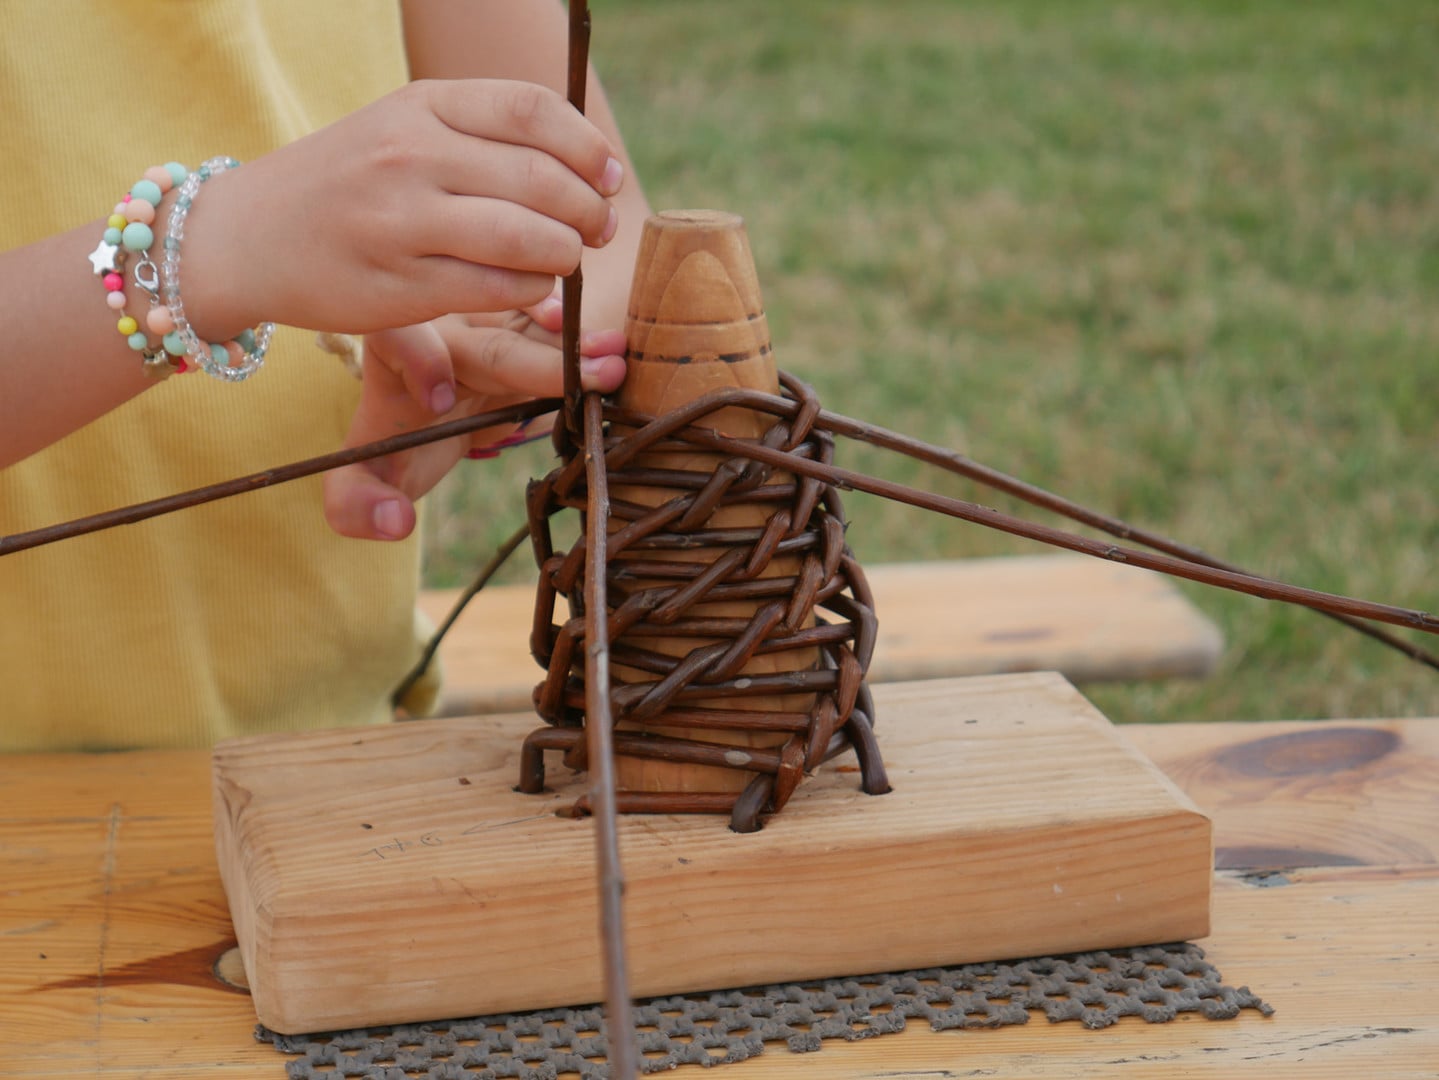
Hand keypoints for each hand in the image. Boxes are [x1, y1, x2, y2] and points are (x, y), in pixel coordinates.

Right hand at [178, 79, 623, 339]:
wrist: (245, 237)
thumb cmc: (346, 183)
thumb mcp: (401, 128)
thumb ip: (479, 133)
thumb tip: (582, 163)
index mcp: (420, 106)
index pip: (532, 110)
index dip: (587, 147)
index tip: (607, 176)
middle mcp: (410, 156)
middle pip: (540, 178)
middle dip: (588, 210)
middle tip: (597, 230)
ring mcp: (400, 221)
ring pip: (525, 236)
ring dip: (565, 253)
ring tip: (565, 258)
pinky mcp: (398, 285)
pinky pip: (494, 288)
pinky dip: (530, 289)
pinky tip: (529, 286)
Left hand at [321, 300, 625, 540]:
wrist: (437, 412)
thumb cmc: (400, 445)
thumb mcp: (366, 479)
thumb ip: (357, 504)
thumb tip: (395, 523)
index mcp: (392, 354)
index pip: (399, 340)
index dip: (422, 363)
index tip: (443, 402)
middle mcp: (443, 324)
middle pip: (489, 338)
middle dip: (542, 361)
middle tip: (597, 376)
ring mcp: (490, 318)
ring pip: (535, 324)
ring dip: (577, 342)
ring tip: (615, 358)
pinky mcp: (524, 320)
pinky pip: (558, 323)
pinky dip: (584, 334)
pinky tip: (611, 345)